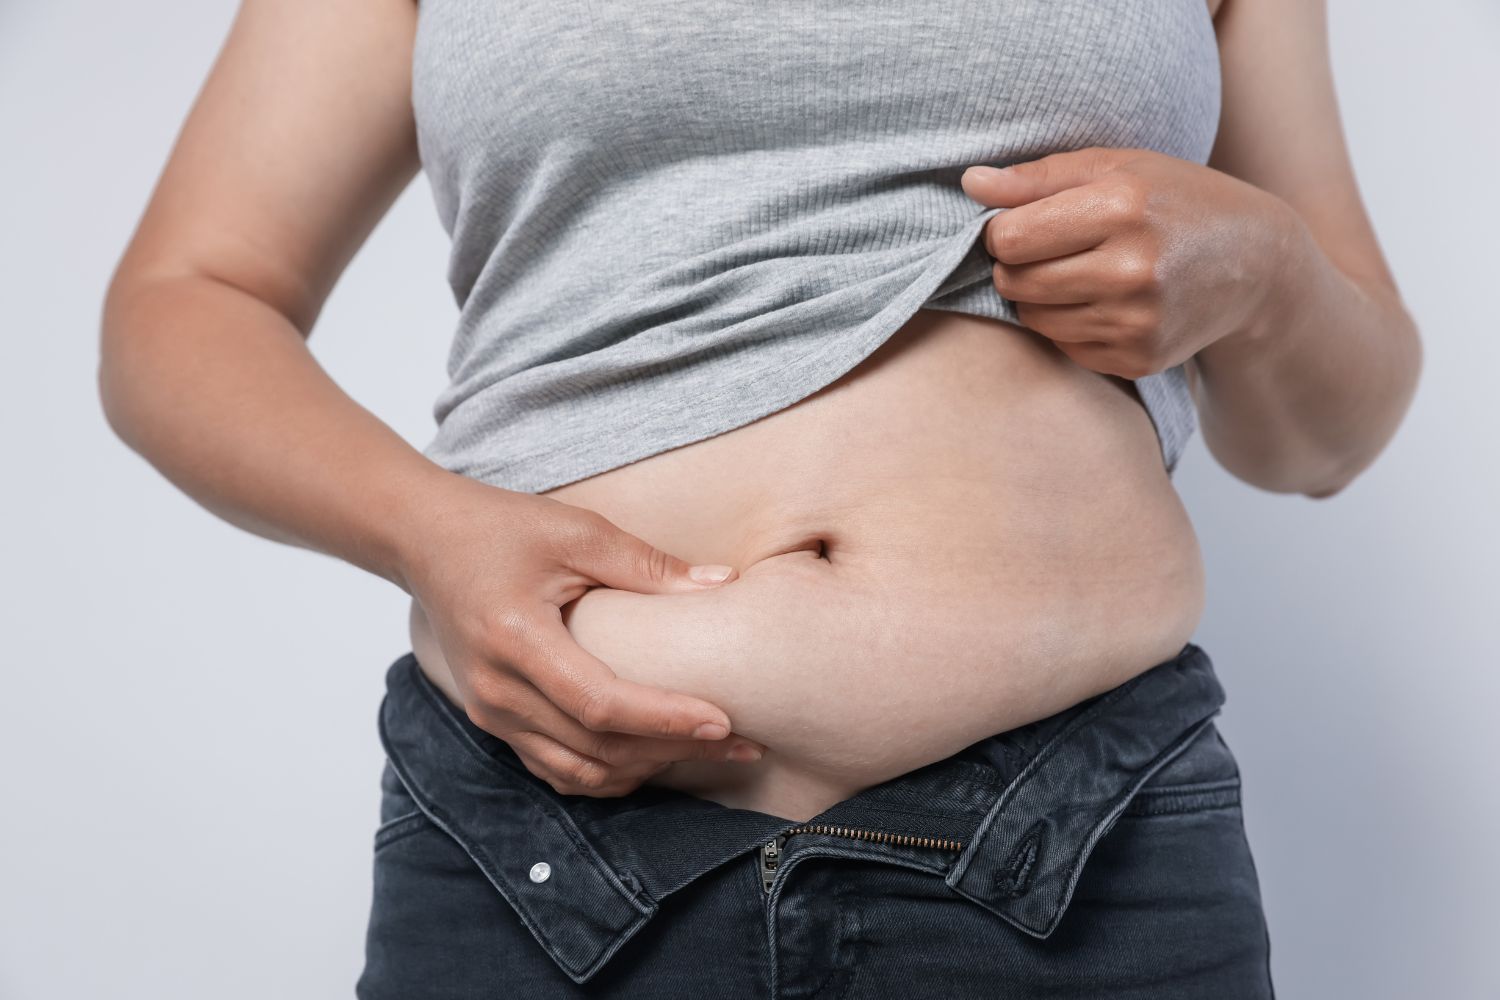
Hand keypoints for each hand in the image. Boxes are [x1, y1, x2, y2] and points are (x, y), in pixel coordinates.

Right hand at [396, 471, 767, 796]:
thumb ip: (647, 565)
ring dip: (646, 770)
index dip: (665, 719)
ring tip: (708, 753)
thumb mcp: (576, 532)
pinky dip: (608, 772)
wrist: (423, 540)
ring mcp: (490, 713)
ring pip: (579, 771)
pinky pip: (556, 767)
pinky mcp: (492, 721)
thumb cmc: (499, 527)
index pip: (602, 703)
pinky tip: (654, 755)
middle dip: (675, 751)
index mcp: (515, 640)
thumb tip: (722, 584)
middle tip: (743, 743)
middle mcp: (497, 690)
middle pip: (597, 748)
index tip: (724, 721)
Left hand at [960, 147, 1295, 379]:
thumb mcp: (1118, 168)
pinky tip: (1104, 302)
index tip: (1023, 223)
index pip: (1008, 236)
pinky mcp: (1138, 359)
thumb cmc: (1177, 203)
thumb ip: (1038, 177)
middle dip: (1016, 265)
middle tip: (1049, 249)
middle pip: (1013, 281)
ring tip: (1081, 272)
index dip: (1002, 230)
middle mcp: (1131, 269)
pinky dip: (1069, 325)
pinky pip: (1063, 346)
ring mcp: (1136, 321)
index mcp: (1122, 208)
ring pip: (1032, 317)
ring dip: (1040, 296)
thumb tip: (969, 182)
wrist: (1258, 264)